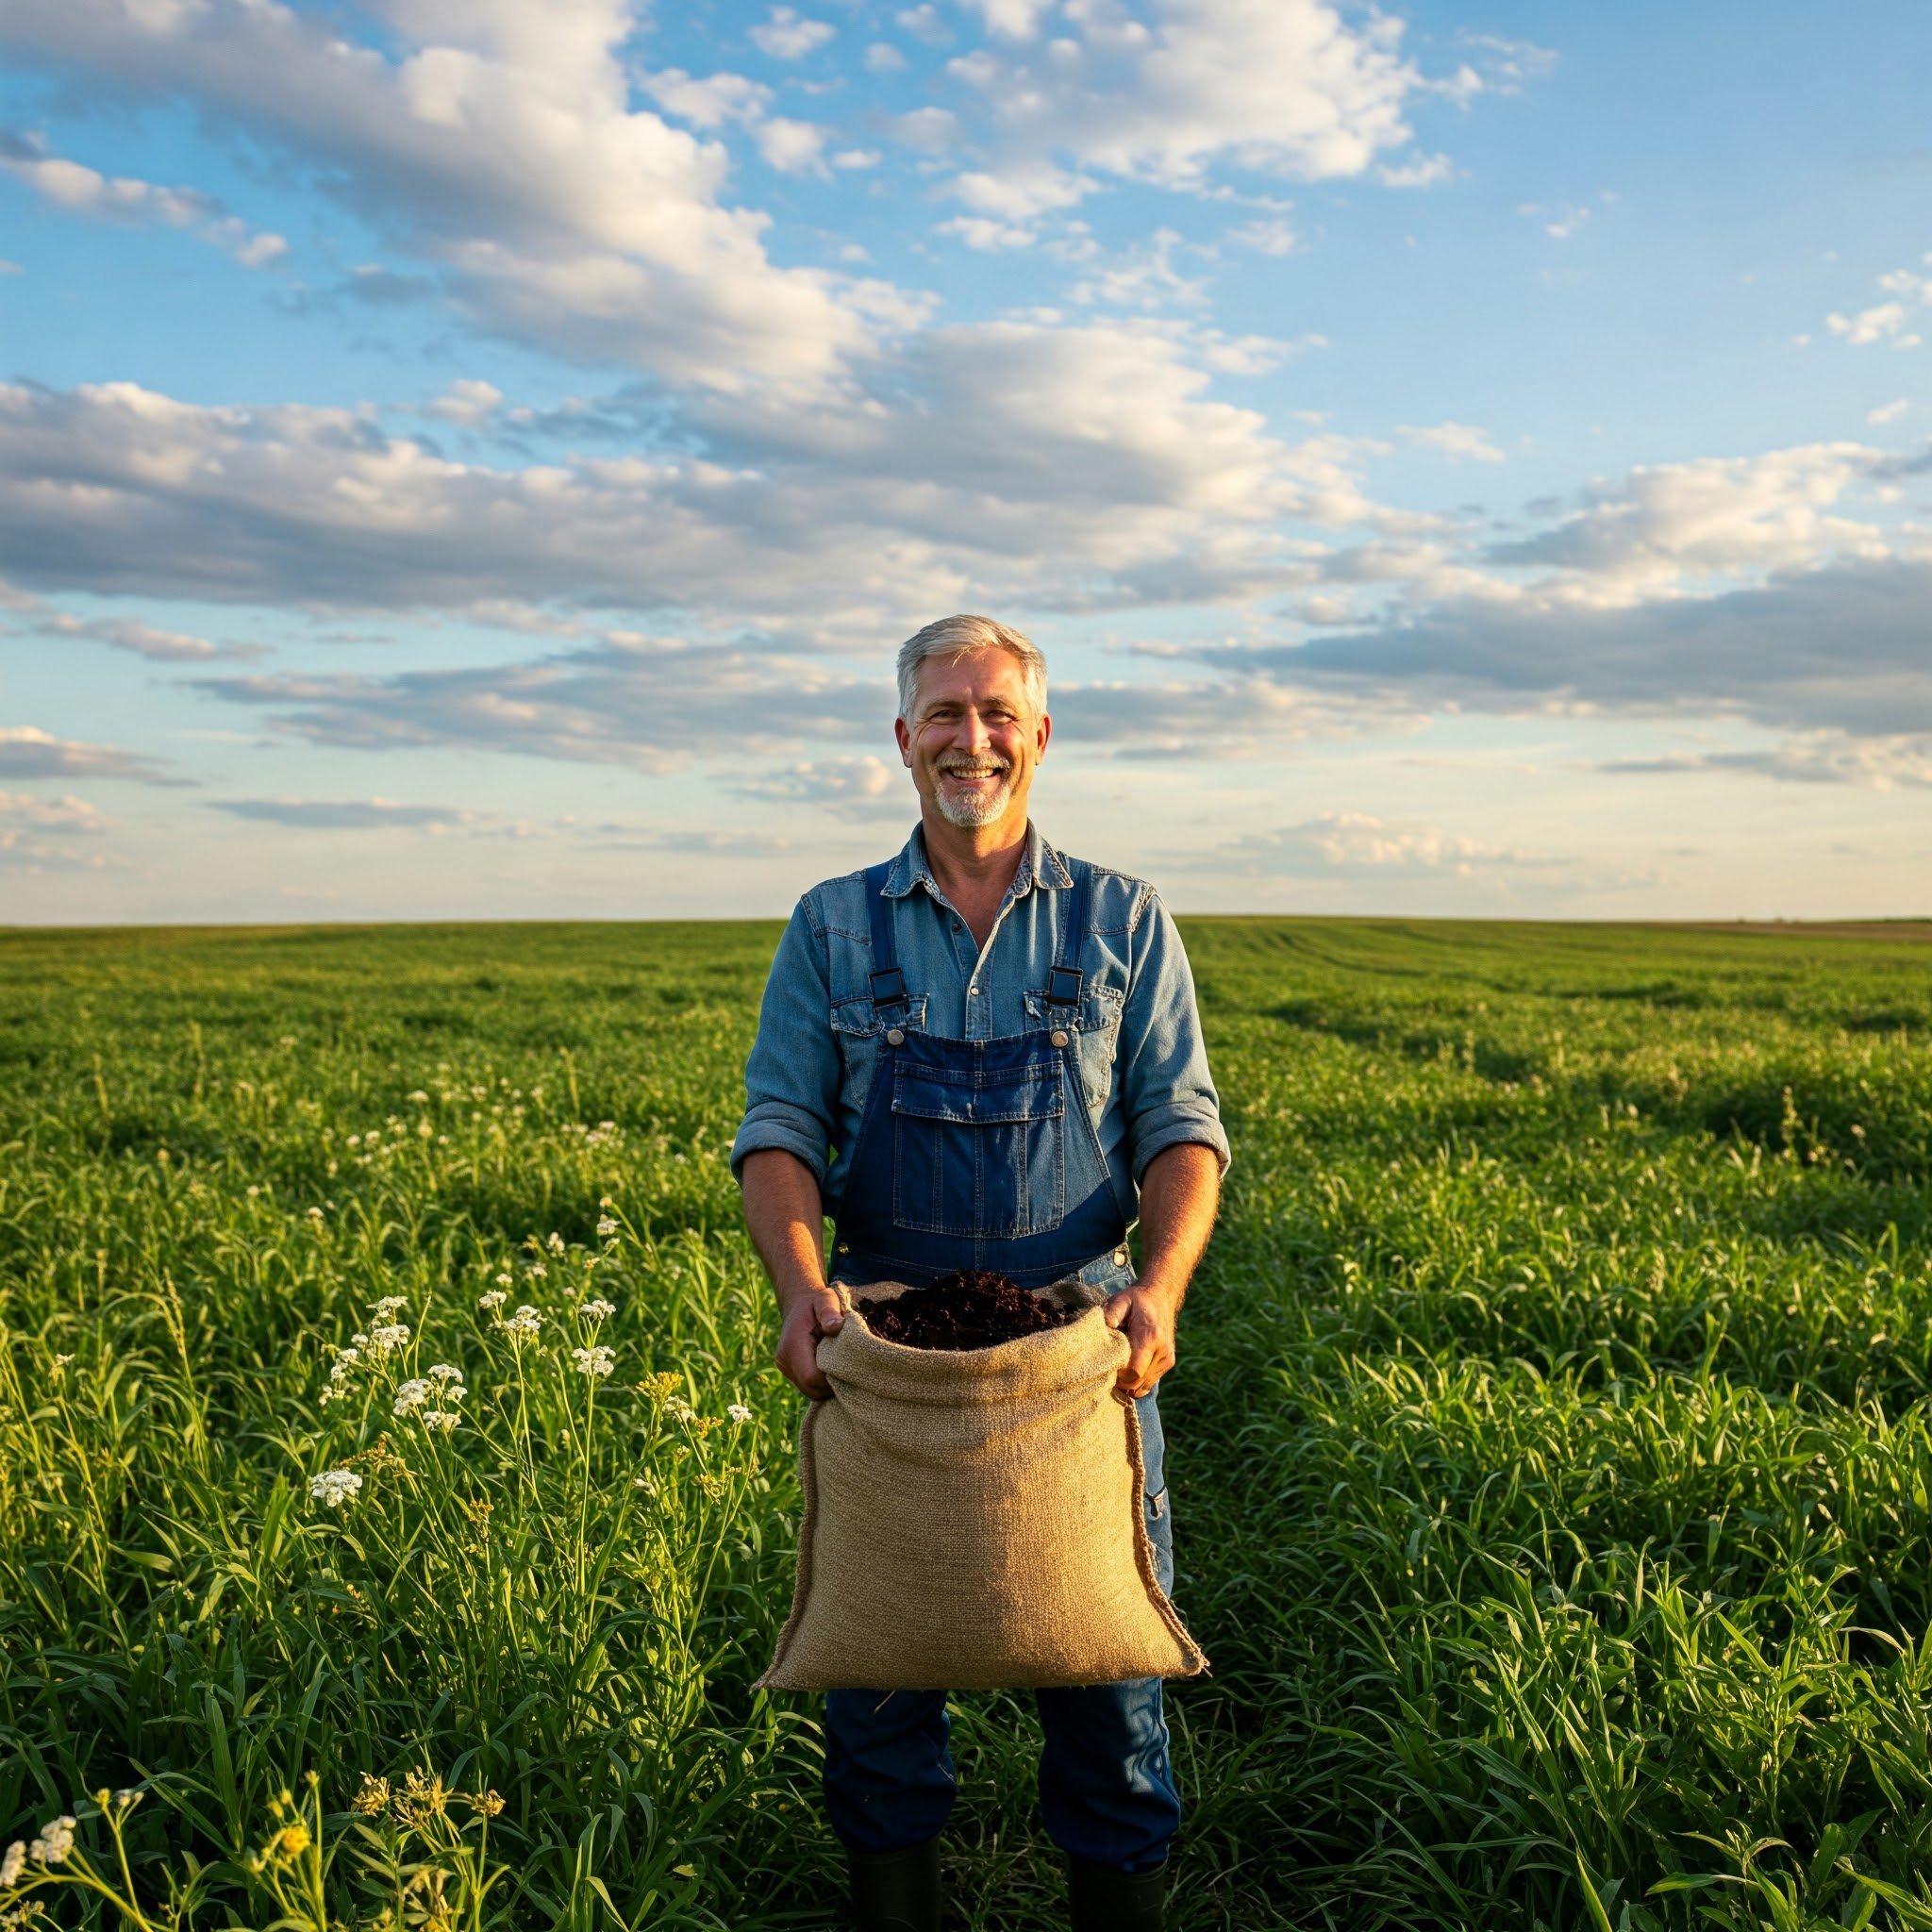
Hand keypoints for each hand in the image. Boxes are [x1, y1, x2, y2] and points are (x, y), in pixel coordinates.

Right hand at [776, 1286, 845, 1398]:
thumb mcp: (825, 1299)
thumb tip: (837, 1327)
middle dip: (832, 1385)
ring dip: (827, 1386)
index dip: (831, 1378)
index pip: (812, 1376)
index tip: (849, 1367)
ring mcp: (786, 1367)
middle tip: (850, 1371)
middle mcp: (785, 1359)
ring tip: (842, 1370)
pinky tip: (833, 1371)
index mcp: (793, 1344)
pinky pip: (808, 1386)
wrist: (799, 1305)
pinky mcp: (790, 1371)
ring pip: (810, 1390)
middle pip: (811, 1388)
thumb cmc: (816, 1302)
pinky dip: (822, 1384)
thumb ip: (830, 1312)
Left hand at [1103, 1282, 1177, 1397]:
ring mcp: (1167, 1359)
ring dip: (1128, 1382)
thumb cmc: (1137, 1300)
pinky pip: (1150, 1382)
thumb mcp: (1121, 1300)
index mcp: (1150, 1337)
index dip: (1118, 1374)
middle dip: (1120, 1381)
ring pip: (1143, 1385)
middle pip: (1137, 1381)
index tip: (1106, 1365)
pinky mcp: (1168, 1362)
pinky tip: (1128, 1372)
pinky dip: (1137, 1382)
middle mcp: (1162, 1351)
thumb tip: (1103, 1328)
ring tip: (1117, 1368)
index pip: (1133, 1371)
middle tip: (1107, 1369)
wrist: (1162, 1297)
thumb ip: (1111, 1313)